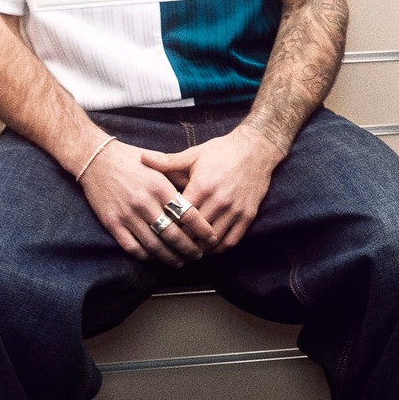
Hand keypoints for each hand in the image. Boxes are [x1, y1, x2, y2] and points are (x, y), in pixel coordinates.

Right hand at [79, 139, 216, 262]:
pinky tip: (155, 257)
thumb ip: (179, 179)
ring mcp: (127, 215)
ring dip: (170, 257)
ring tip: (180, 261)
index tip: (212, 237)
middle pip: (173, 235)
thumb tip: (203, 194)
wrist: (96, 159)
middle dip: (189, 249)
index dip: (202, 229)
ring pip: (154, 246)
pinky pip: (132, 247)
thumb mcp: (159, 165)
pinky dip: (146, 256)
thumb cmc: (132, 160)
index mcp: (160, 186)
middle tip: (199, 255)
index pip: (188, 214)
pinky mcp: (112, 223)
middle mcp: (145, 202)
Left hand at [141, 123, 279, 252]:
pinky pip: (231, 240)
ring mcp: (235, 210)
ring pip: (212, 240)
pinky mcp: (248, 215)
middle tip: (169, 246)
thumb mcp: (193, 154)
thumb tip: (141, 158)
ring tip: (186, 250)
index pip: (179, 216)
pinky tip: (208, 248)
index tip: (158, 231)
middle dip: (180, 241)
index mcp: (202, 186)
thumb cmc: (222, 151)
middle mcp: (219, 201)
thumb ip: (167, 161)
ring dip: (198, 248)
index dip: (167, 226)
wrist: (256, 149)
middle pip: (193, 232)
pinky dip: (218, 249)